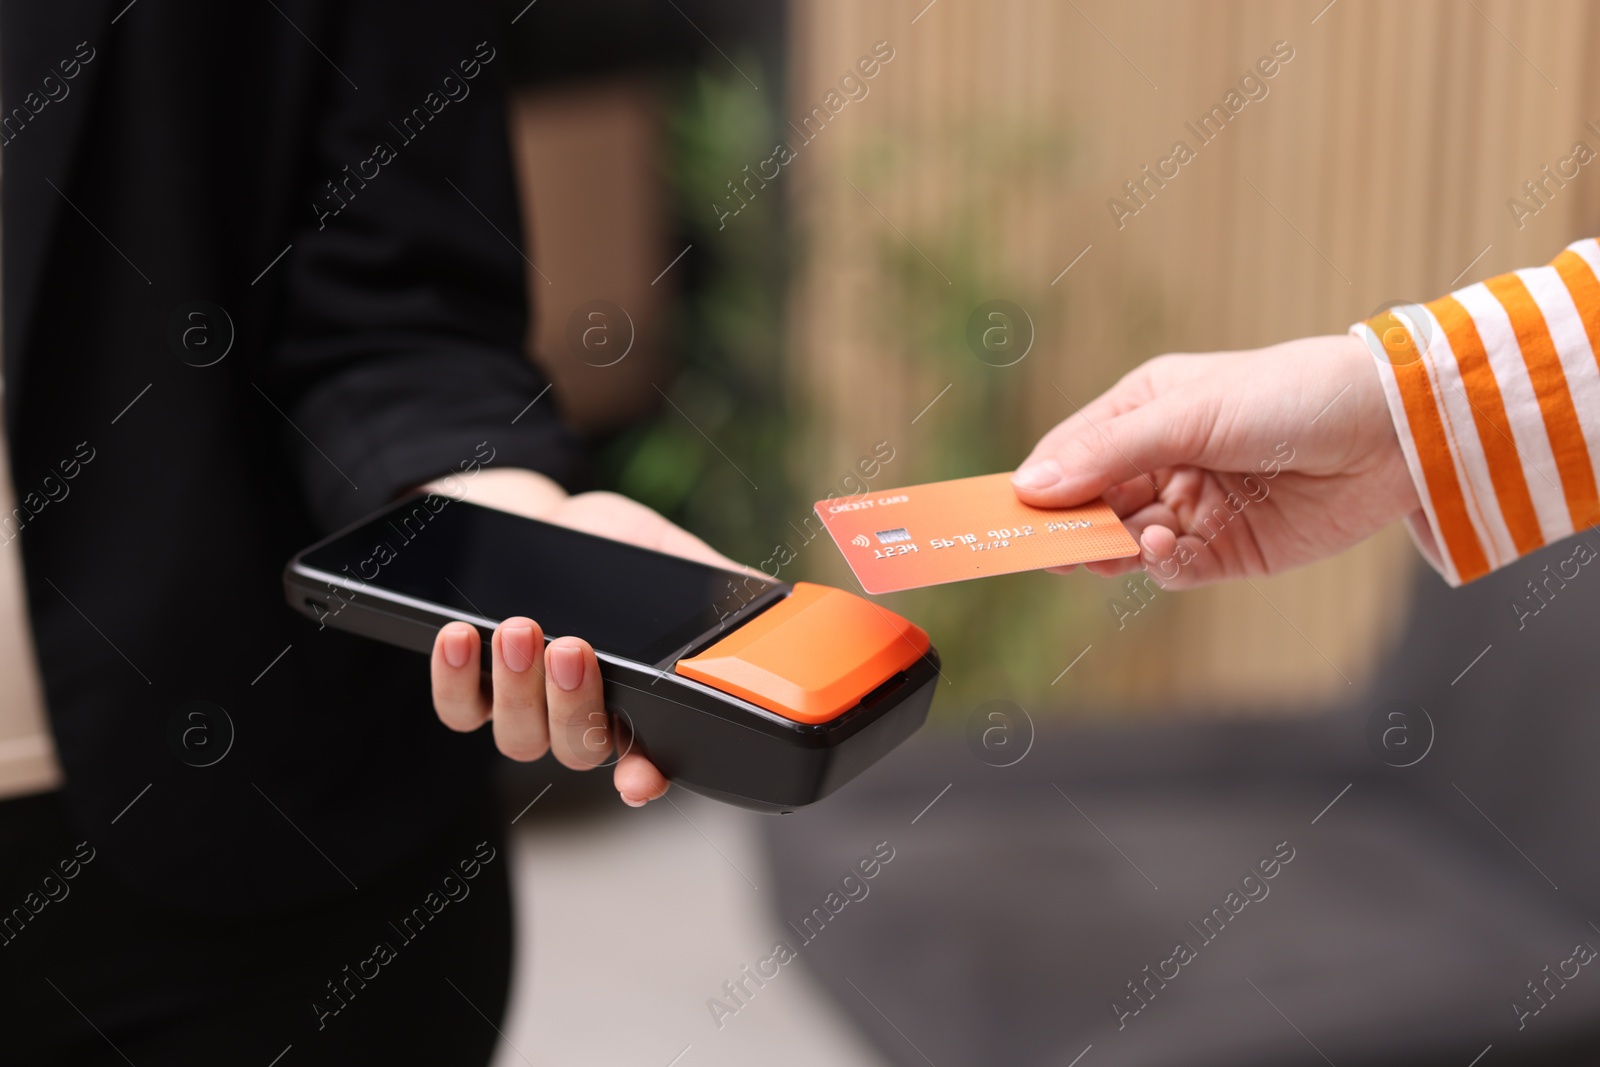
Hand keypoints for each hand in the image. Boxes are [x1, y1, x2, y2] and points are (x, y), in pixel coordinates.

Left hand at [425, 470, 742, 805]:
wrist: (537, 515)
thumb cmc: (609, 543)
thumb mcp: (667, 553)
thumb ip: (714, 583)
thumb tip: (772, 599)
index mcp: (636, 699)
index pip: (647, 757)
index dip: (644, 777)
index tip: (641, 776)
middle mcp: (580, 715)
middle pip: (576, 749)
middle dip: (574, 705)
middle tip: (574, 647)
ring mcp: (525, 705)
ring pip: (518, 738)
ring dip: (519, 687)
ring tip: (522, 628)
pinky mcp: (470, 686)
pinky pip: (458, 710)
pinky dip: (453, 679)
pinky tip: (460, 635)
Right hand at [1011, 334, 1419, 587]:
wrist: (1395, 430)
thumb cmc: (1294, 392)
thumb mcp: (1190, 411)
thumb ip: (1109, 451)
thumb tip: (1033, 484)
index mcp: (1145, 411)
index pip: (1070, 454)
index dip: (1035, 484)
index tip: (996, 514)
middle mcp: (1164, 460)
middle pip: (1091, 506)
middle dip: (1067, 527)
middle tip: (1038, 549)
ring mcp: (1195, 508)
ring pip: (1125, 544)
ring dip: (1112, 550)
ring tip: (1108, 549)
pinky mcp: (1229, 550)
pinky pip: (1173, 570)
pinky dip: (1159, 566)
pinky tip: (1160, 548)